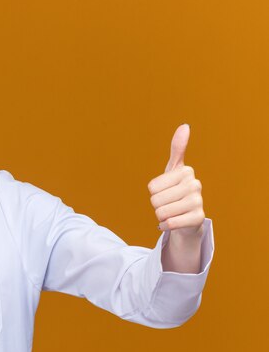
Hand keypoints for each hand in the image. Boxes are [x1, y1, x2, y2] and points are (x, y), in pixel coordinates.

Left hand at [147, 124, 204, 238]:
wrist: (188, 218)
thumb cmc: (177, 191)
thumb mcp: (174, 170)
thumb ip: (177, 148)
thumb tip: (185, 125)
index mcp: (187, 171)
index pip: (152, 186)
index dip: (154, 192)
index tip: (166, 190)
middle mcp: (195, 184)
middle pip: (155, 200)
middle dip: (157, 205)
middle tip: (169, 204)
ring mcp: (198, 202)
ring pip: (160, 212)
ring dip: (161, 216)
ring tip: (172, 212)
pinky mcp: (198, 218)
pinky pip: (170, 223)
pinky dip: (166, 226)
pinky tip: (173, 223)